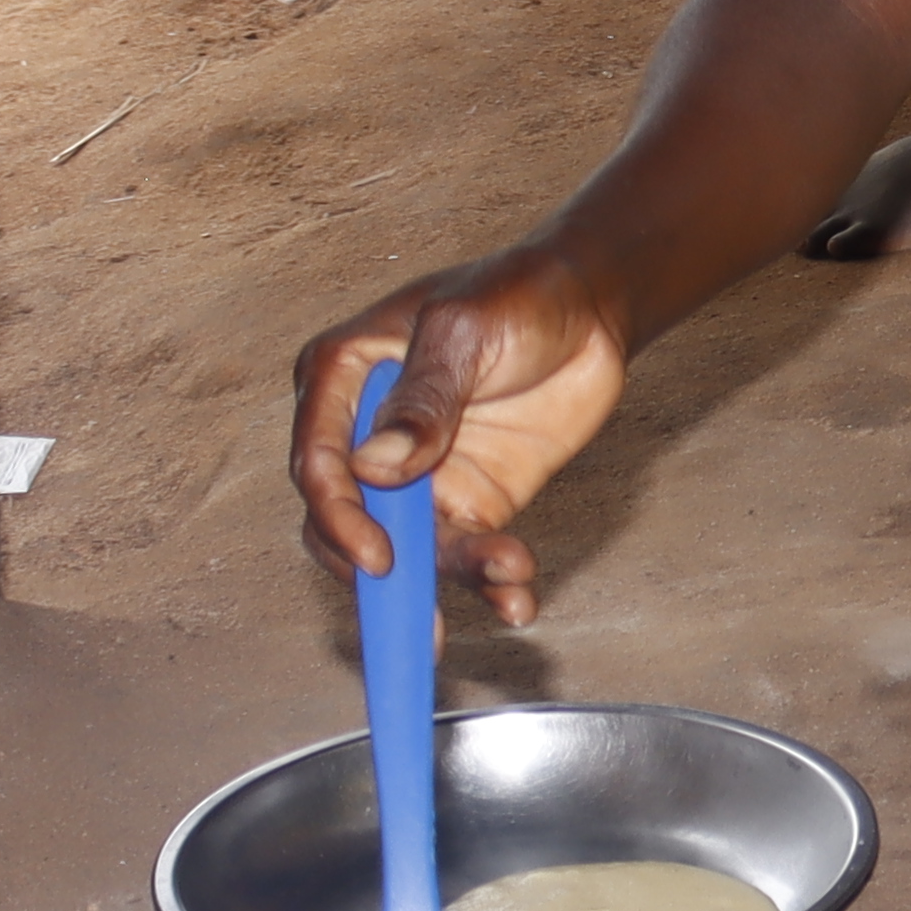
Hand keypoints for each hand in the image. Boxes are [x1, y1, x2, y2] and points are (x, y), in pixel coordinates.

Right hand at [290, 242, 639, 623]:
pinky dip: (488, 582)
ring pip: (411, 550)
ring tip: (511, 576)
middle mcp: (366, 435)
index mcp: (343, 378)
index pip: (318, 463)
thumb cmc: (517, 295)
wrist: (591, 309)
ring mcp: (417, 476)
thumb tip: (374, 468)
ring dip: (454, 577)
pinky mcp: (468, 501)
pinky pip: (465, 555)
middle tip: (424, 616)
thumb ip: (423, 400)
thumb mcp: (464, 332)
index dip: (339, 518)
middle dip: (383, 575)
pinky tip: (518, 598)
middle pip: (345, 523)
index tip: (379, 558)